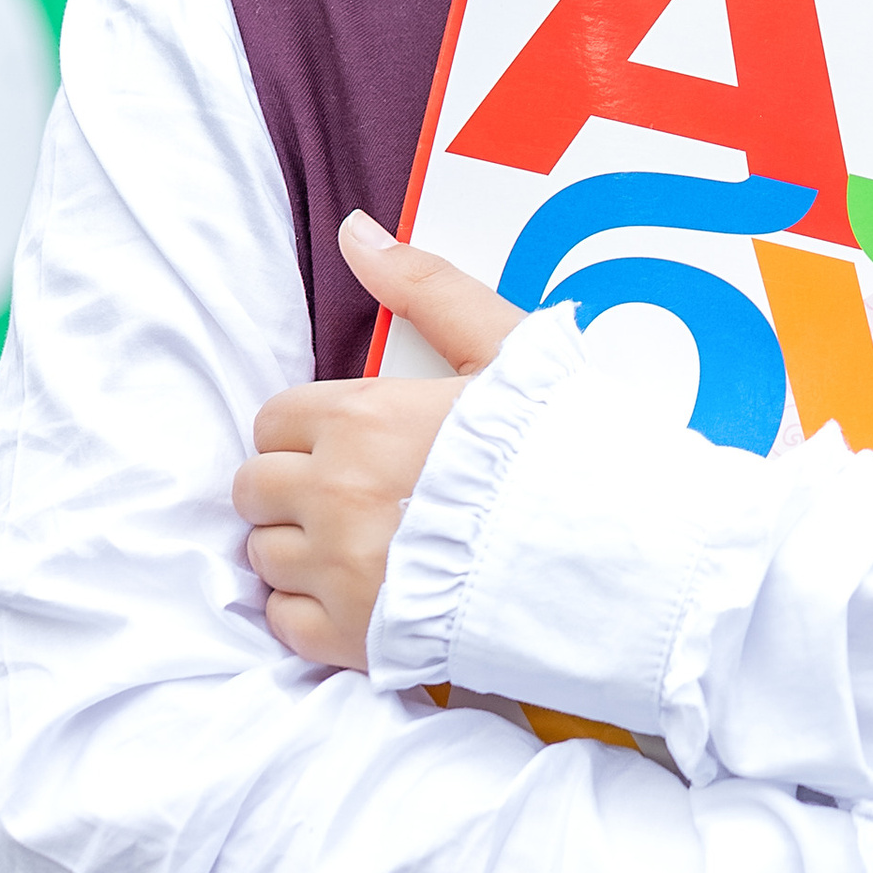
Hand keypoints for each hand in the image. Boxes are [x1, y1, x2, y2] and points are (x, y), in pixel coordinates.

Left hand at [233, 209, 525, 670]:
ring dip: (301, 550)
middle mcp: (334, 495)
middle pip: (255, 488)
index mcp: (361, 420)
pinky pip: (284, 623)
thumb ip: (425, 286)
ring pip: (265, 556)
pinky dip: (310, 611)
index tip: (350, 445)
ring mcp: (339, 573)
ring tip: (364, 546)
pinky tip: (363, 594)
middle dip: (293, 488)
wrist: (617, 557)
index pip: (274, 420)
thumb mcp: (505, 349)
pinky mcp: (353, 640)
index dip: (309, 431)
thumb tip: (356, 232)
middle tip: (353, 496)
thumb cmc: (564, 450)